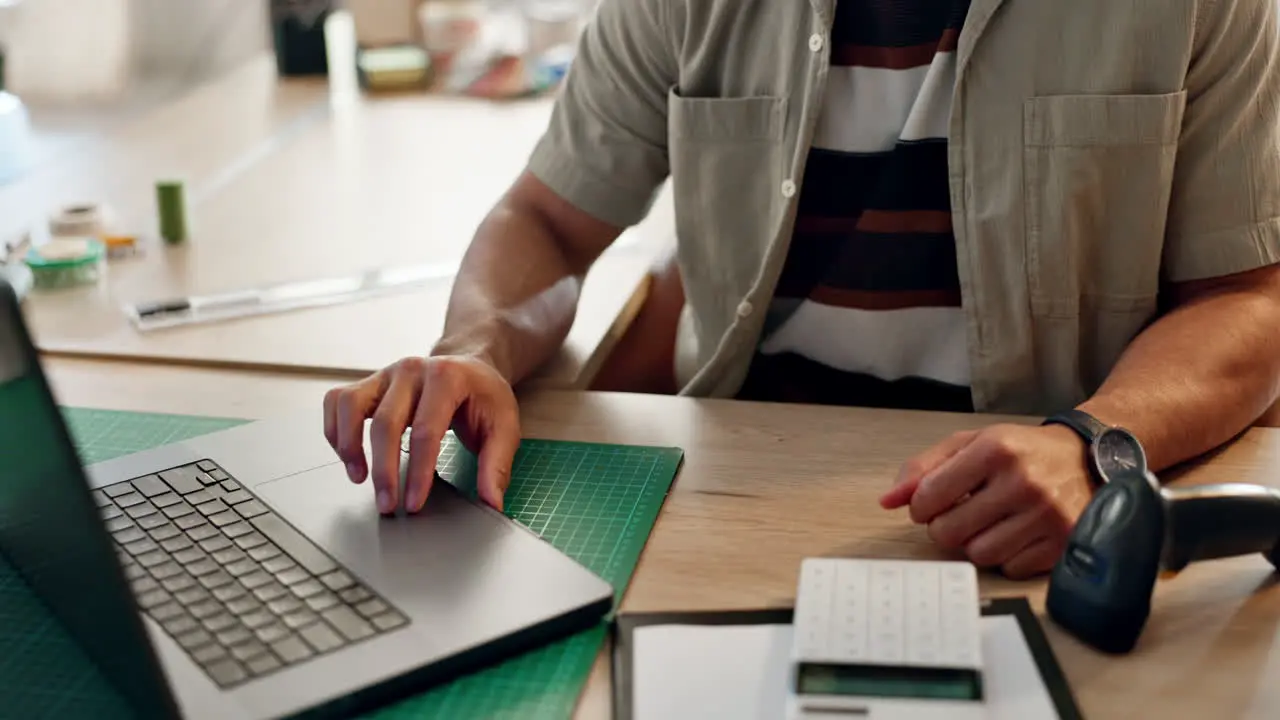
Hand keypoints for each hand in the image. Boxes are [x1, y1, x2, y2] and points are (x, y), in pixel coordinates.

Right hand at [323, 355, 520, 515]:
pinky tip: (348, 455)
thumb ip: (496, 465)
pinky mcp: (370, 382)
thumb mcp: (505, 426)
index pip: (426, 430)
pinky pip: (337, 400)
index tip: (414, 503)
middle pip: (385, 423)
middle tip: (387, 505)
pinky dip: (335, 429)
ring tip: (358, 478)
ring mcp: (386, 373)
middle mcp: (412, 370)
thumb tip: (492, 503)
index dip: (419, 471)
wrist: (470, 366)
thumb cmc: (484, 397)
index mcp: (447, 378)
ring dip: (349, 445)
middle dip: (384, 470)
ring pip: (351, 405)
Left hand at [879, 424, 1095, 578]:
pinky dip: (1006, 557)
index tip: (929, 505)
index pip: (929, 496)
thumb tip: (887, 501)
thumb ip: (923, 468)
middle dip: (944, 527)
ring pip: (979, 554)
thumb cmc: (1020, 452)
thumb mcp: (971, 444)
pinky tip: (1016, 534)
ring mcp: (1046, 515)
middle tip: (958, 515)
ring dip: (975, 543)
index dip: (920, 506)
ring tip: (989, 523)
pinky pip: (1010, 569)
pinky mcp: (1063, 542)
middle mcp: (1023, 482)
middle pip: (950, 531)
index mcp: (995, 450)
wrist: (1086, 458)